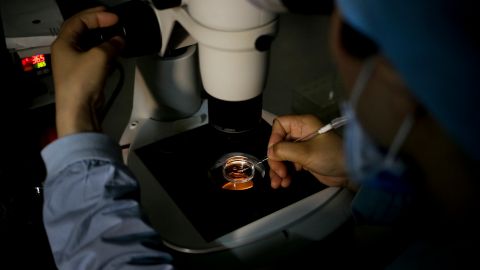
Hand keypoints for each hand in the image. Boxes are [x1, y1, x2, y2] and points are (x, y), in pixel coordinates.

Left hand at [51, 6, 123, 136]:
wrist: (79, 109)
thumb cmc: (82, 81)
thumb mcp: (99, 57)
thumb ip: (111, 45)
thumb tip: (120, 40)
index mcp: (63, 43)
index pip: (79, 21)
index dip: (97, 16)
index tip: (114, 17)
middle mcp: (66, 51)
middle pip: (82, 31)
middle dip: (99, 25)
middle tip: (114, 20)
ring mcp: (75, 63)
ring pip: (90, 45)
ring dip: (104, 40)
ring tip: (117, 36)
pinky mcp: (84, 74)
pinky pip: (95, 57)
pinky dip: (105, 53)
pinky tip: (115, 53)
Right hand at [267, 114, 348, 188]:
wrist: (351, 172)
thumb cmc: (332, 156)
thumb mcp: (306, 152)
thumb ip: (285, 150)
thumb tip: (270, 152)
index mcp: (303, 124)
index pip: (280, 125)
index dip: (274, 138)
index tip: (274, 154)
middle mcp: (301, 133)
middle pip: (279, 143)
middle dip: (276, 160)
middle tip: (279, 173)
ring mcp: (302, 147)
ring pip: (282, 156)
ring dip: (278, 170)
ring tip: (278, 183)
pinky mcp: (304, 160)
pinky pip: (289, 165)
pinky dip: (285, 174)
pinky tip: (285, 183)